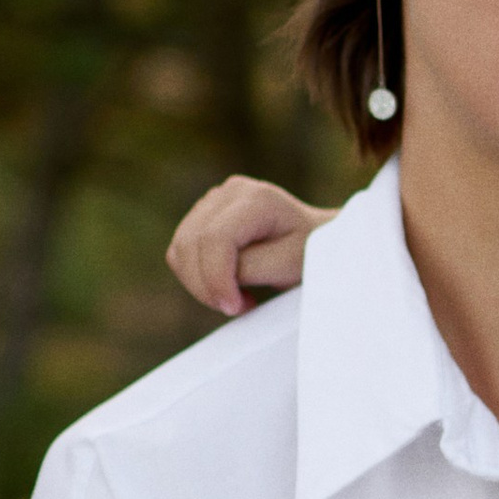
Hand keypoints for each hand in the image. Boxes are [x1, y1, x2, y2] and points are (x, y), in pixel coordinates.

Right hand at [167, 175, 329, 315]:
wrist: (319, 238)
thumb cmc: (312, 252)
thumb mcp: (290, 264)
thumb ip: (250, 267)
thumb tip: (217, 276)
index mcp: (256, 199)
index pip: (215, 238)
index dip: (215, 278)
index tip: (234, 307)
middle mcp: (230, 191)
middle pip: (191, 243)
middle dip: (206, 286)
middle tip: (239, 306)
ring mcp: (213, 200)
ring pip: (180, 249)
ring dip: (200, 283)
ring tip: (238, 296)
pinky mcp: (203, 215)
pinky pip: (181, 251)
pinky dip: (197, 276)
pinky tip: (229, 284)